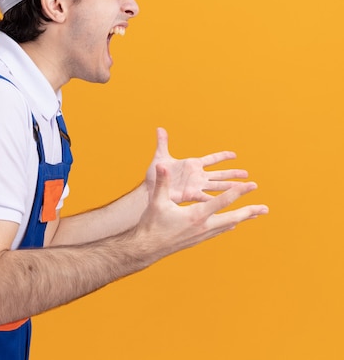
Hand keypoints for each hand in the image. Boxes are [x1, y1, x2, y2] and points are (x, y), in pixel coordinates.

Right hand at [136, 164, 266, 261]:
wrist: (148, 248)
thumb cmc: (152, 223)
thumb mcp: (157, 201)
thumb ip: (162, 183)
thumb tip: (162, 166)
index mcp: (196, 216)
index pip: (222, 201)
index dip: (238, 192)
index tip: (252, 185)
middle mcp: (203, 227)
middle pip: (233, 217)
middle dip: (250, 211)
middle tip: (265, 208)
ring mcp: (202, 235)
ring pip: (227, 225)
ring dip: (241, 219)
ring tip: (253, 215)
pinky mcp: (198, 239)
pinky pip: (218, 230)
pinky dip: (228, 224)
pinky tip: (231, 224)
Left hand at [145, 128, 249, 202]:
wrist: (149, 188)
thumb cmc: (155, 174)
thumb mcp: (160, 156)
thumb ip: (162, 142)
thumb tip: (159, 128)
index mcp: (192, 165)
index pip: (211, 159)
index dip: (222, 156)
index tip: (234, 155)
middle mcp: (197, 176)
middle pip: (219, 174)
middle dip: (233, 174)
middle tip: (247, 174)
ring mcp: (196, 186)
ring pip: (218, 186)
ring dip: (231, 187)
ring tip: (245, 188)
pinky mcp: (192, 194)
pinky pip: (207, 197)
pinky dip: (217, 200)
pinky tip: (228, 201)